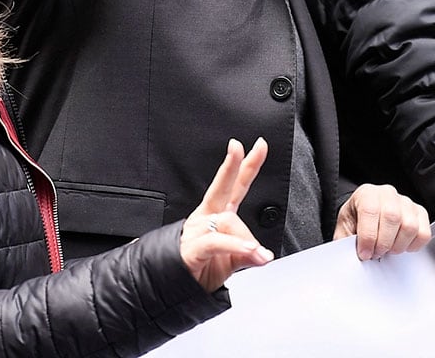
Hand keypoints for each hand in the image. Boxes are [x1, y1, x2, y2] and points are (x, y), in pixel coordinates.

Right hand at [181, 139, 274, 290]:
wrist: (171, 289)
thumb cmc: (198, 270)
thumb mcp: (230, 262)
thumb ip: (247, 254)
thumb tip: (264, 256)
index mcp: (216, 217)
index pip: (235, 187)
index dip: (247, 166)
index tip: (258, 145)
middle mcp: (206, 219)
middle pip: (221, 188)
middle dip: (232, 166)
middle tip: (238, 148)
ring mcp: (197, 231)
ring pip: (228, 223)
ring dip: (247, 240)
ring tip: (258, 255)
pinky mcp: (192, 249)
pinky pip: (217, 242)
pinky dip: (236, 246)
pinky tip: (250, 250)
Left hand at [333, 184, 430, 260]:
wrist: (365, 215)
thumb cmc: (356, 221)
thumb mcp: (345, 229)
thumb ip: (347, 242)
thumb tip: (355, 257)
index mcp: (366, 193)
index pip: (370, 210)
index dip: (368, 236)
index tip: (364, 253)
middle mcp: (387, 194)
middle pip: (392, 217)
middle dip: (383, 243)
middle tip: (376, 253)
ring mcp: (406, 202)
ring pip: (410, 226)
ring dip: (398, 245)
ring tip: (388, 250)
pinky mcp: (419, 213)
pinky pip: (424, 232)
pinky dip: (413, 245)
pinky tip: (401, 246)